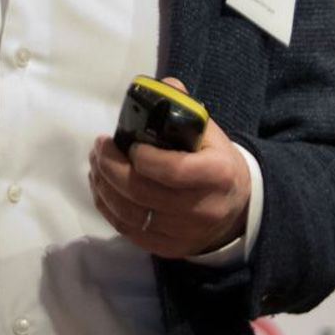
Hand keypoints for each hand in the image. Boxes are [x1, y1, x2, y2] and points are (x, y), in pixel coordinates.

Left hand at [88, 77, 250, 258]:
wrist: (238, 209)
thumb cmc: (215, 162)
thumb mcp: (209, 132)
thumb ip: (182, 108)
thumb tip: (161, 86)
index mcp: (217, 174)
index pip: (174, 170)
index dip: (143, 158)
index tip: (128, 144)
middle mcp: (202, 208)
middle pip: (143, 193)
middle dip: (111, 168)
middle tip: (99, 149)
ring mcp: (185, 233)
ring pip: (130, 214)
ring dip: (103, 186)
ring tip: (96, 165)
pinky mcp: (169, 248)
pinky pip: (129, 230)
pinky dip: (108, 207)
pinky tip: (101, 188)